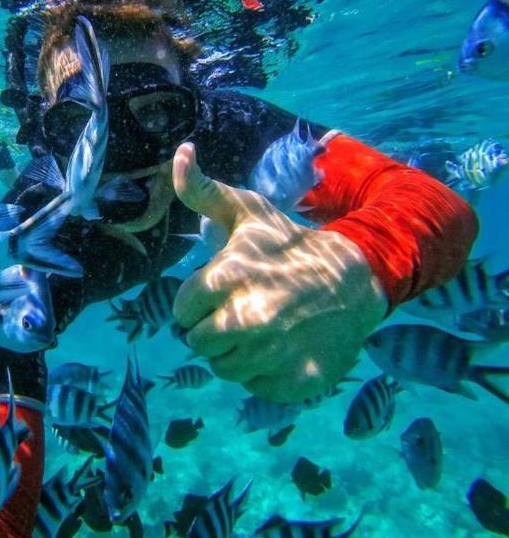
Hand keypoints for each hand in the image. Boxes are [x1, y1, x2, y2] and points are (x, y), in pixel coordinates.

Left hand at [171, 143, 387, 403]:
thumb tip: (182, 152)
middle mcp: (247, 319)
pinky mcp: (292, 382)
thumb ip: (204, 190)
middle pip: (197, 342)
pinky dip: (262, 372)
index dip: (197, 301)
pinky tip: (281, 347)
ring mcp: (272, 354)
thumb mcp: (248, 212)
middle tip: (240, 310)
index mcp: (228, 278)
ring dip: (234, 350)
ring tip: (261, 326)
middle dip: (212, 326)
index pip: (181, 310)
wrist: (356, 279)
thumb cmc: (290, 244)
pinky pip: (254, 386)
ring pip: (222, 367)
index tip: (221, 290)